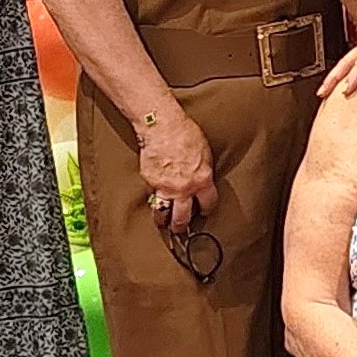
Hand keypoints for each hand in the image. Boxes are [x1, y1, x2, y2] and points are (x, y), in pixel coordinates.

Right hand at [136, 109, 217, 231]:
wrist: (162, 126)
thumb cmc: (185, 133)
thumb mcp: (205, 153)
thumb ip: (203, 171)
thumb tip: (203, 180)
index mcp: (202, 181)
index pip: (208, 203)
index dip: (207, 209)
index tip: (204, 211)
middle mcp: (183, 189)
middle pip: (182, 218)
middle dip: (182, 226)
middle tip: (180, 230)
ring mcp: (164, 187)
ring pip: (162, 213)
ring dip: (163, 219)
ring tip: (163, 222)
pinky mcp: (148, 181)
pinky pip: (150, 194)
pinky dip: (152, 196)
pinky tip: (153, 197)